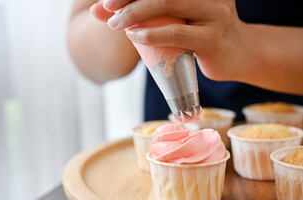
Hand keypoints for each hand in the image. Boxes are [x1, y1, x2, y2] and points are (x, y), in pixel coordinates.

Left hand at [95, 0, 252, 81]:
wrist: (240, 54)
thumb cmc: (202, 32)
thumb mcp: (176, 16)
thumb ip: (146, 11)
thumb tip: (101, 9)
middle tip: (106, 6)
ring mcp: (215, 12)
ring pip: (167, 4)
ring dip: (134, 13)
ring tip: (114, 22)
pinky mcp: (213, 38)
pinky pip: (176, 33)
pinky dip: (151, 34)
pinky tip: (134, 35)